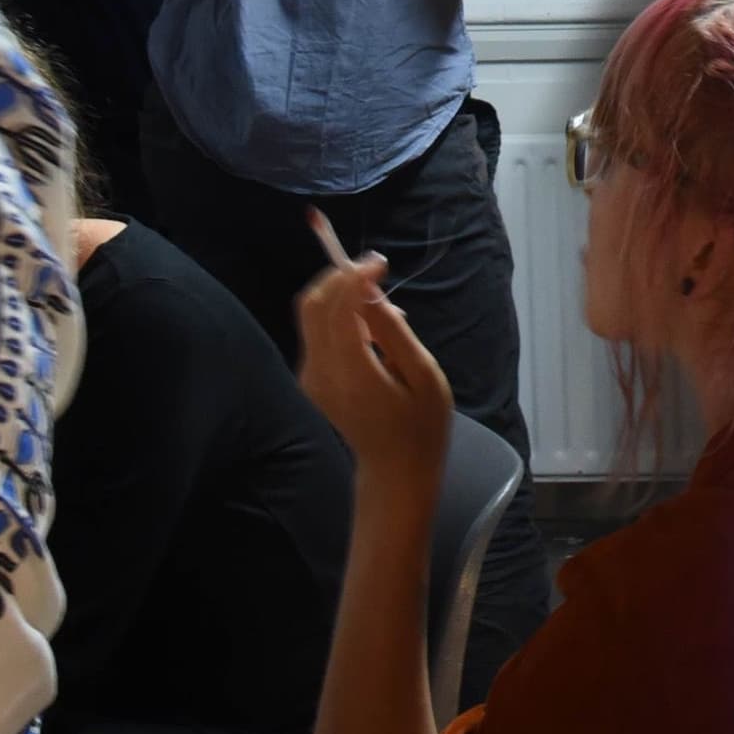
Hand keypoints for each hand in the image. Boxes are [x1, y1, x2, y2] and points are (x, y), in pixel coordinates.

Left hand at [296, 210, 453, 498]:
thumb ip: (392, 331)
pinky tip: (371, 327)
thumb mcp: (423, 375)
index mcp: (351, 373)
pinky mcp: (311, 378)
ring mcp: (310, 377)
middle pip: (313, 305)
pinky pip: (318, 332)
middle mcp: (320, 372)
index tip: (381, 263)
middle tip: (375, 270)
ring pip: (312, 315)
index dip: (354, 277)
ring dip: (340, 295)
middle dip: (339, 277)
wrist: (395, 470)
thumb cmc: (421, 426)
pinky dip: (339, 315)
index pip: (338, 309)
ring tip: (382, 306)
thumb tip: (369, 291)